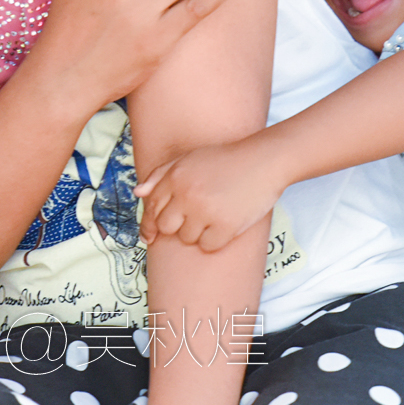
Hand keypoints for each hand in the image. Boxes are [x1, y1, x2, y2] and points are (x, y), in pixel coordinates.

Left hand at [135, 135, 284, 252]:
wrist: (265, 160)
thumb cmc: (227, 159)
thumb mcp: (190, 158)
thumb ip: (161, 174)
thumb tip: (138, 193)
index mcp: (176, 176)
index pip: (151, 208)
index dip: (149, 224)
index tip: (150, 236)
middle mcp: (187, 193)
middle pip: (166, 227)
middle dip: (176, 226)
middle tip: (194, 218)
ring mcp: (206, 210)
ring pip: (187, 238)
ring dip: (199, 232)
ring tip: (215, 213)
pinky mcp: (226, 225)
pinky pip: (208, 246)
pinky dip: (216, 240)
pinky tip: (226, 223)